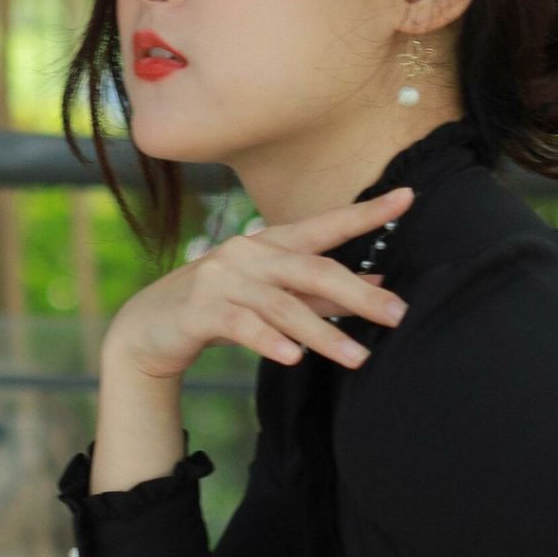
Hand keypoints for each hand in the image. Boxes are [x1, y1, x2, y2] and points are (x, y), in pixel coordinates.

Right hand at [103, 187, 413, 383]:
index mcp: (270, 244)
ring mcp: (223, 280)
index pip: (325, 225)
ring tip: (357, 357)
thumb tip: (379, 284)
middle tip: (397, 314)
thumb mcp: (272, 294)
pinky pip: (242, 325)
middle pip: (313, 269)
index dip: (365, 213)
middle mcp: (248, 254)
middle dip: (358, 293)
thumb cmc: (220, 307)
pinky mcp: (201, 310)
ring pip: (283, 304)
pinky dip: (269, 341)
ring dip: (323, 333)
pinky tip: (293, 358)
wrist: (150, 327)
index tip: (407, 198)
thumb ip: (321, 291)